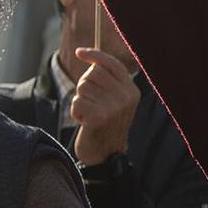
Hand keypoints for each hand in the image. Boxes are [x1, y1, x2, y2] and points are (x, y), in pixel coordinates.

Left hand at [71, 47, 140, 165]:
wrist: (105, 155)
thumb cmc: (105, 124)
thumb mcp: (114, 100)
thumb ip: (107, 80)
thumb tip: (87, 53)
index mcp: (132, 91)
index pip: (112, 64)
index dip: (94, 55)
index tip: (80, 52)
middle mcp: (126, 97)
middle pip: (93, 73)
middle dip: (85, 84)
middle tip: (90, 101)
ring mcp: (114, 107)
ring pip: (83, 87)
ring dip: (80, 100)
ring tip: (89, 114)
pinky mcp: (99, 117)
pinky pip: (77, 101)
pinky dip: (75, 111)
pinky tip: (84, 122)